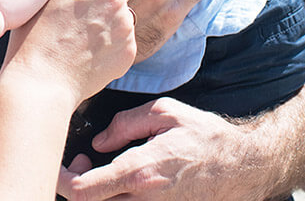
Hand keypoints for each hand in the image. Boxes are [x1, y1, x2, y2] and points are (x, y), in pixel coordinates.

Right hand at [4, 0, 138, 104]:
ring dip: (112, 18)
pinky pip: (126, 37)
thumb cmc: (31, 37)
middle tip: (87, 10)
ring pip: (125, 11)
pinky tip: (91, 51)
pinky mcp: (130, 47)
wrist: (40, 82)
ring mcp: (123, 21)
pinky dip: (114, 42)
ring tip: (85, 35)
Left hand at [58, 97, 264, 199]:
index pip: (83, 191)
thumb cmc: (205, 138)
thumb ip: (125, 123)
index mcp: (140, 172)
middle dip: (74, 184)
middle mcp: (143, 199)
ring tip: (98, 168)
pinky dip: (112, 193)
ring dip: (94, 190)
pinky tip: (117, 177)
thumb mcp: (164, 113)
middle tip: (82, 161)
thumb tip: (98, 141)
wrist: (242, 166)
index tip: (65, 162)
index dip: (62, 179)